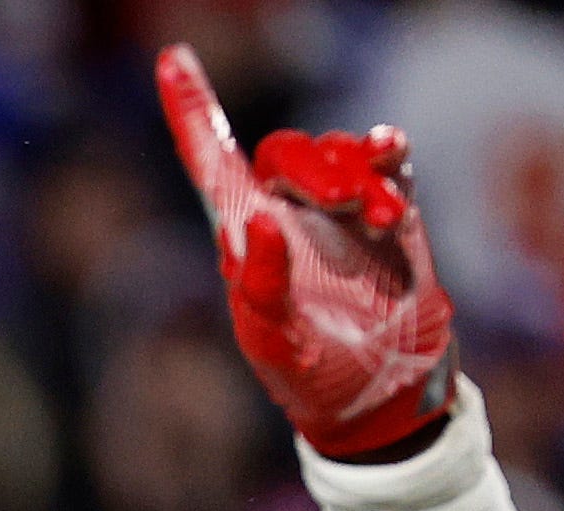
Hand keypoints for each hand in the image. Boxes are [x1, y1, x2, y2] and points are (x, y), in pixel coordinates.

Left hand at [157, 47, 455, 461]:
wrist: (384, 398)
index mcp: (245, 241)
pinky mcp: (389, 212)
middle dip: (314, 166)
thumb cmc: (313, 381)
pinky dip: (388, 150)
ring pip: (336, 152)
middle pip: (285, 151)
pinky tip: (392, 152)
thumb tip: (254, 220)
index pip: (210, 162)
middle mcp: (287, 215)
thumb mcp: (277, 348)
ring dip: (357, 174)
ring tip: (382, 219)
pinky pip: (384, 160)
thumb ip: (262, 289)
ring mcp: (338, 211)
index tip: (170, 59)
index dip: (192, 110)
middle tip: (345, 205)